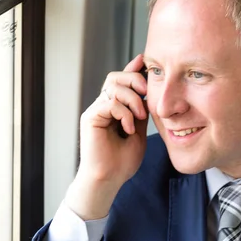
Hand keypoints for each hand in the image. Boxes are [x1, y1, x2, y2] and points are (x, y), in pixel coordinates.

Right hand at [65, 54, 148, 219]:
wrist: (109, 179)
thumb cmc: (122, 161)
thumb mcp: (139, 130)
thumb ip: (141, 111)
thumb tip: (149, 93)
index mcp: (115, 108)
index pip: (122, 81)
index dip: (133, 68)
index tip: (145, 61)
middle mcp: (103, 106)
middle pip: (115, 77)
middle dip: (134, 79)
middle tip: (148, 92)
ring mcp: (96, 111)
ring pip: (113, 86)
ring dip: (132, 99)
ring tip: (140, 117)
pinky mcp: (90, 118)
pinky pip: (109, 102)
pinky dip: (123, 113)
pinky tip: (128, 128)